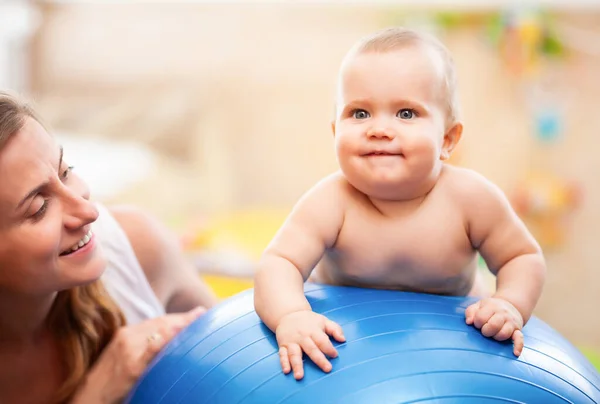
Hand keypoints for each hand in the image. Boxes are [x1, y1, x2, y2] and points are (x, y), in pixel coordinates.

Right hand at [71, 306, 205, 403]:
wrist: (87, 399)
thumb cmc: (109, 381)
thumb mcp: (125, 357)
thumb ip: (145, 347)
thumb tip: (168, 342)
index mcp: (127, 334)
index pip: (159, 320)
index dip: (179, 316)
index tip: (199, 312)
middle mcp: (127, 337)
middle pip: (162, 323)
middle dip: (184, 318)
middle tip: (204, 313)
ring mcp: (128, 350)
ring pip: (158, 331)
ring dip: (178, 325)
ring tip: (197, 319)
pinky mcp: (130, 367)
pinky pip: (148, 351)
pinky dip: (160, 341)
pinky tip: (172, 335)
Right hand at [276, 310, 344, 379]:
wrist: (288, 314)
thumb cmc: (309, 321)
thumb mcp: (323, 321)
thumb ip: (335, 329)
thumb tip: (343, 340)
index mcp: (313, 330)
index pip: (322, 340)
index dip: (329, 348)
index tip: (335, 355)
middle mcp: (302, 337)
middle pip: (311, 349)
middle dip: (319, 359)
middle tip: (327, 369)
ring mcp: (292, 342)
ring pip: (295, 354)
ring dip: (297, 365)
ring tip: (300, 376)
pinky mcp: (282, 345)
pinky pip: (282, 354)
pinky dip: (283, 362)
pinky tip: (287, 371)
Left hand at [465, 297, 523, 355]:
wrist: (510, 305)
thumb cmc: (489, 308)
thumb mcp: (478, 306)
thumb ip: (470, 312)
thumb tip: (469, 322)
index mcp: (491, 306)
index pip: (481, 318)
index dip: (477, 323)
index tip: (478, 323)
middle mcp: (503, 313)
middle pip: (493, 326)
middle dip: (485, 331)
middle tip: (485, 330)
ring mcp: (511, 322)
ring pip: (504, 334)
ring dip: (496, 337)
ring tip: (493, 334)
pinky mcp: (518, 330)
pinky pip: (520, 339)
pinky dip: (518, 346)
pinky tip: (515, 353)